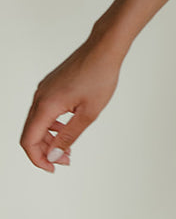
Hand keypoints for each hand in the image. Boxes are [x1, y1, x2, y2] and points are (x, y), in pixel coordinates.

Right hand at [20, 39, 122, 172]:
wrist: (104, 49)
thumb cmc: (100, 76)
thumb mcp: (89, 113)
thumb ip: (69, 136)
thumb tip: (55, 155)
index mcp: (46, 105)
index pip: (29, 140)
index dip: (37, 159)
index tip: (52, 169)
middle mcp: (40, 97)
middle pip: (31, 133)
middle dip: (45, 151)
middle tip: (66, 161)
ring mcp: (44, 90)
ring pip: (37, 122)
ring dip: (49, 138)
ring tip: (69, 148)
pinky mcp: (51, 86)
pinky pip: (44, 110)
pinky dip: (52, 125)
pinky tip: (67, 128)